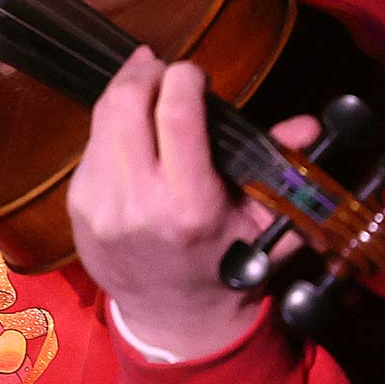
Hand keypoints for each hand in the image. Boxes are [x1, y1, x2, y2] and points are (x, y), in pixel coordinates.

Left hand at [67, 45, 318, 358]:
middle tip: (160, 65)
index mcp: (189, 205)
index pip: (176, 116)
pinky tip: (129, 127)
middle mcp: (138, 201)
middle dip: (143, 73)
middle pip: (125, 105)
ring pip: (102, 120)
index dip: (183, 78)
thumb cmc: (227, 266)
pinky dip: (110, 128)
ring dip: (123, 93)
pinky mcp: (77, 204)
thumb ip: (282, 172)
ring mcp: (100, 203)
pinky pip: (91, 147)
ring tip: (144, 82)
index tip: (195, 72)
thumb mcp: (263, 226)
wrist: (174, 318)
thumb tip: (306, 124)